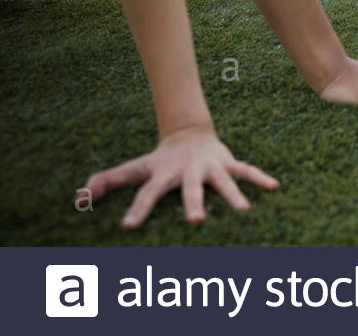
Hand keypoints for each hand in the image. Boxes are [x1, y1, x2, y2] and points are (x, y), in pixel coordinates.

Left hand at [82, 125, 277, 228]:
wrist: (189, 132)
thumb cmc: (159, 159)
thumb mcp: (135, 168)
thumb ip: (108, 180)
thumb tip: (80, 196)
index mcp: (163, 174)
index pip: (147, 194)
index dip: (137, 209)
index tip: (128, 226)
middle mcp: (187, 172)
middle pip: (189, 190)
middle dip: (194, 204)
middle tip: (196, 222)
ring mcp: (210, 167)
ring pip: (222, 182)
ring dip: (233, 195)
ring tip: (243, 211)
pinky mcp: (227, 163)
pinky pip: (246, 171)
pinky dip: (260, 178)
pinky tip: (274, 186)